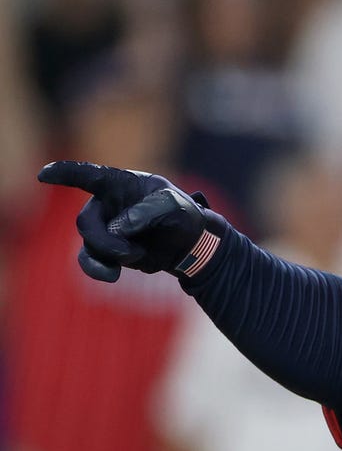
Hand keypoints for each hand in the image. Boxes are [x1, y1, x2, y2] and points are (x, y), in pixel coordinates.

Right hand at [37, 161, 222, 282]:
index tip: (44, 175)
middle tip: (131, 251)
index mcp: (121, 184)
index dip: (65, 173)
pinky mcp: (106, 249)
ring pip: (88, 243)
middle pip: (86, 221)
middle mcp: (107, 204)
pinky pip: (90, 260)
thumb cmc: (182, 215)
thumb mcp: (174, 206)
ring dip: (108, 254)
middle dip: (104, 239)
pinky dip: (98, 269)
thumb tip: (118, 228)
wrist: (188, 243)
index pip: (88, 176)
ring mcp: (104, 227)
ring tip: (136, 255)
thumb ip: (147, 212)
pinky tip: (112, 276)